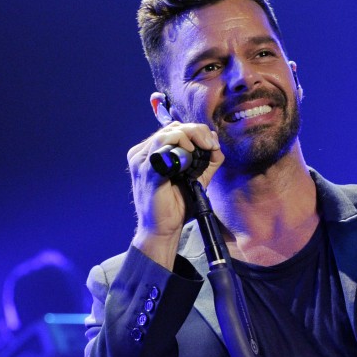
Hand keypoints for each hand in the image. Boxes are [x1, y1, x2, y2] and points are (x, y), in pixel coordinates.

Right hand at [127, 121, 223, 268]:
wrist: (165, 229)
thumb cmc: (178, 205)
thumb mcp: (198, 177)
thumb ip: (209, 160)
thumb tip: (215, 139)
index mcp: (152, 153)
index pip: (174, 129)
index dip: (196, 131)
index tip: (212, 144)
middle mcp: (143, 154)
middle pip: (172, 127)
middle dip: (196, 131)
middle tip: (211, 144)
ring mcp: (142, 162)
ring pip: (167, 133)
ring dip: (190, 135)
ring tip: (203, 146)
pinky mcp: (146, 171)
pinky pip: (160, 147)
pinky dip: (179, 144)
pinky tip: (190, 153)